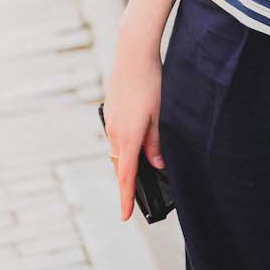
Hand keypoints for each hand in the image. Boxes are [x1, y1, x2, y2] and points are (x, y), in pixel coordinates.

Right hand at [100, 47, 165, 219]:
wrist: (133, 54)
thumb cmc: (151, 83)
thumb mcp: (160, 115)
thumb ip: (156, 142)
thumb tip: (156, 163)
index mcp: (128, 137)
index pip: (126, 177)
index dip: (126, 198)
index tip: (125, 216)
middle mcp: (114, 132)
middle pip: (120, 166)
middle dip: (127, 182)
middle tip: (136, 197)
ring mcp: (110, 121)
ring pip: (117, 151)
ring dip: (126, 162)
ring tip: (138, 171)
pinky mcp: (110, 111)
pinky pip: (115, 136)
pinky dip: (123, 146)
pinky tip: (133, 143)